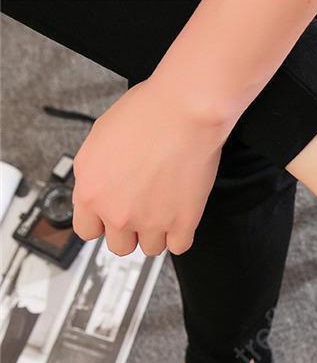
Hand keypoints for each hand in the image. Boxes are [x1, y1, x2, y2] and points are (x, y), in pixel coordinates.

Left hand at [72, 79, 233, 255]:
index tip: (111, 217)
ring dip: (157, 233)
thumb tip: (101, 191)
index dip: (101, 222)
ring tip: (164, 210)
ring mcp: (151, 221)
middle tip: (142, 211)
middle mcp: (117, 212)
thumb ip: (94, 175)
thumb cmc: (145, 114)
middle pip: (119, 246)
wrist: (184, 113)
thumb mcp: (98, 141)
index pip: (86, 231)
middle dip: (130, 231)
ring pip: (150, 249)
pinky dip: (180, 235)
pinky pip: (179, 246)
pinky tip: (181, 217)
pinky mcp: (182, 223)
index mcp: (90, 192)